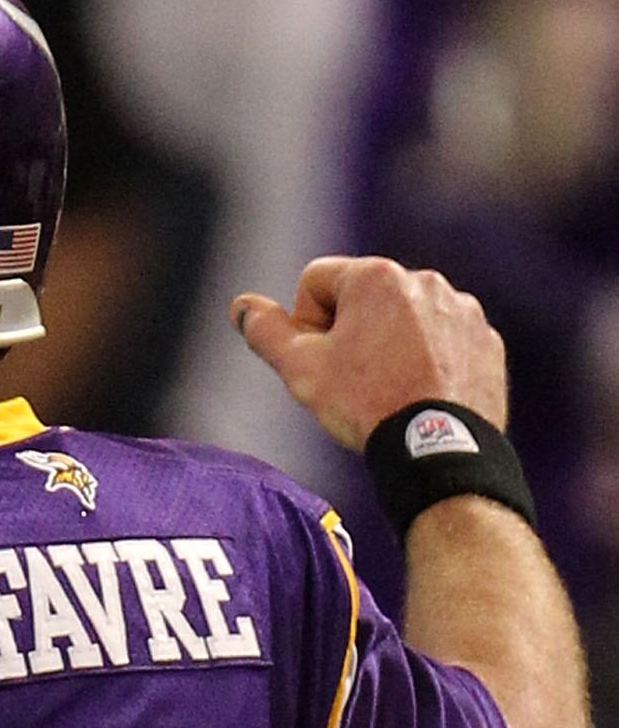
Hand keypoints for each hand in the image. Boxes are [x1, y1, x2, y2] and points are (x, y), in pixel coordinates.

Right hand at [231, 257, 508, 452]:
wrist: (438, 450)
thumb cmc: (365, 404)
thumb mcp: (301, 370)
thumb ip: (266, 332)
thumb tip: (241, 307)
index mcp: (375, 277)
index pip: (316, 281)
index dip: (305, 324)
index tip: (319, 362)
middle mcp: (423, 280)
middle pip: (364, 298)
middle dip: (351, 332)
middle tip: (351, 381)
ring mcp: (461, 309)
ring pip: (407, 318)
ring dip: (391, 345)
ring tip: (388, 390)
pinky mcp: (485, 340)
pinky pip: (445, 340)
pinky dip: (430, 360)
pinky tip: (420, 394)